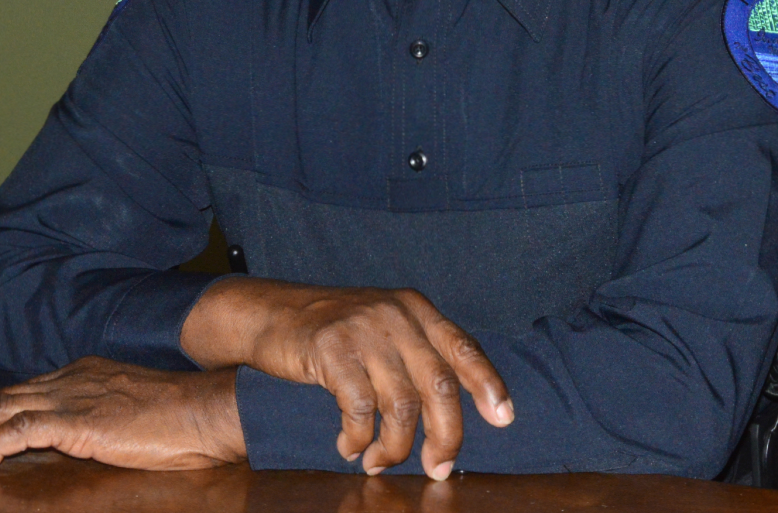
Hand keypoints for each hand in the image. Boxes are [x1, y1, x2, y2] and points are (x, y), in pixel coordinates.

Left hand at [0, 356, 245, 474]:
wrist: (203, 409)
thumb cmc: (177, 417)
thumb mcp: (128, 409)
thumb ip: (95, 415)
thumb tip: (73, 434)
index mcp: (84, 373)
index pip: (20, 389)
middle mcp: (73, 378)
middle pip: (2, 395)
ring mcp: (75, 396)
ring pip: (2, 409)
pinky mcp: (79, 420)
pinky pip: (21, 430)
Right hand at [180, 280, 512, 478]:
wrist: (274, 313)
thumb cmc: (335, 331)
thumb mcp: (383, 326)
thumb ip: (415, 355)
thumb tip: (449, 415)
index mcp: (415, 308)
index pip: (463, 347)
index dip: (488, 383)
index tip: (504, 419)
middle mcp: (396, 314)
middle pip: (439, 384)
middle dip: (445, 435)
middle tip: (437, 468)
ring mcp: (364, 330)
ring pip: (402, 404)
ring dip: (396, 447)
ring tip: (380, 462)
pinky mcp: (331, 349)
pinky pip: (359, 409)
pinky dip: (359, 439)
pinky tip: (350, 447)